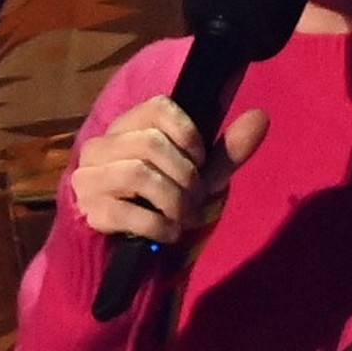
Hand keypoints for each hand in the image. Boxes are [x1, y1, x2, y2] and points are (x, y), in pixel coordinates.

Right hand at [71, 95, 267, 242]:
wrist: (131, 242)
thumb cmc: (167, 195)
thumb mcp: (202, 173)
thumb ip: (229, 147)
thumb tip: (261, 116)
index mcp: (130, 125)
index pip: (158, 108)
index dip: (188, 134)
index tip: (201, 160)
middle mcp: (102, 145)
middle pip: (151, 144)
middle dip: (187, 176)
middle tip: (196, 197)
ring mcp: (90, 178)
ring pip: (138, 174)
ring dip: (174, 200)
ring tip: (185, 216)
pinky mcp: (89, 210)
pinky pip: (125, 212)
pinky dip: (158, 225)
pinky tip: (169, 232)